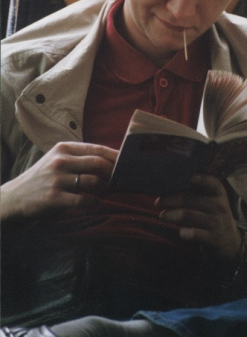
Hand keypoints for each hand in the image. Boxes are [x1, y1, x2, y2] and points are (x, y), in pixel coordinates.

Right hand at [1, 141, 117, 221]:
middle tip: (119, 181)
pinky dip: (94, 203)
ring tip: (105, 193)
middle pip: (99, 163)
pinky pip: (84, 200)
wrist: (13, 198)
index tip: (128, 162)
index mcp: (64, 148)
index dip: (116, 156)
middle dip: (113, 174)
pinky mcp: (54, 197)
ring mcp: (57, 178)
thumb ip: (80, 158)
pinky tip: (94, 203)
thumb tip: (111, 161)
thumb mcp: (58, 160)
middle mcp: (61, 160)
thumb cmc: (42, 179)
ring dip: (105, 189)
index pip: (97, 149)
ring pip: (94, 182)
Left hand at [155, 174, 241, 261]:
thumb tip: (168, 184)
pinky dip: (189, 233)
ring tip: (162, 215)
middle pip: (192, 199)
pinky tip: (180, 232)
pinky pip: (199, 234)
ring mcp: (217, 222)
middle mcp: (219, 205)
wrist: (231, 241)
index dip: (203, 179)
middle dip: (172, 199)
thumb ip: (195, 193)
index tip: (191, 177)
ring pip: (191, 215)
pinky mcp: (214, 238)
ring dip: (173, 215)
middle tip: (158, 202)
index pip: (212, 183)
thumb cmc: (213, 215)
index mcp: (218, 193)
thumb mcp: (211, 201)